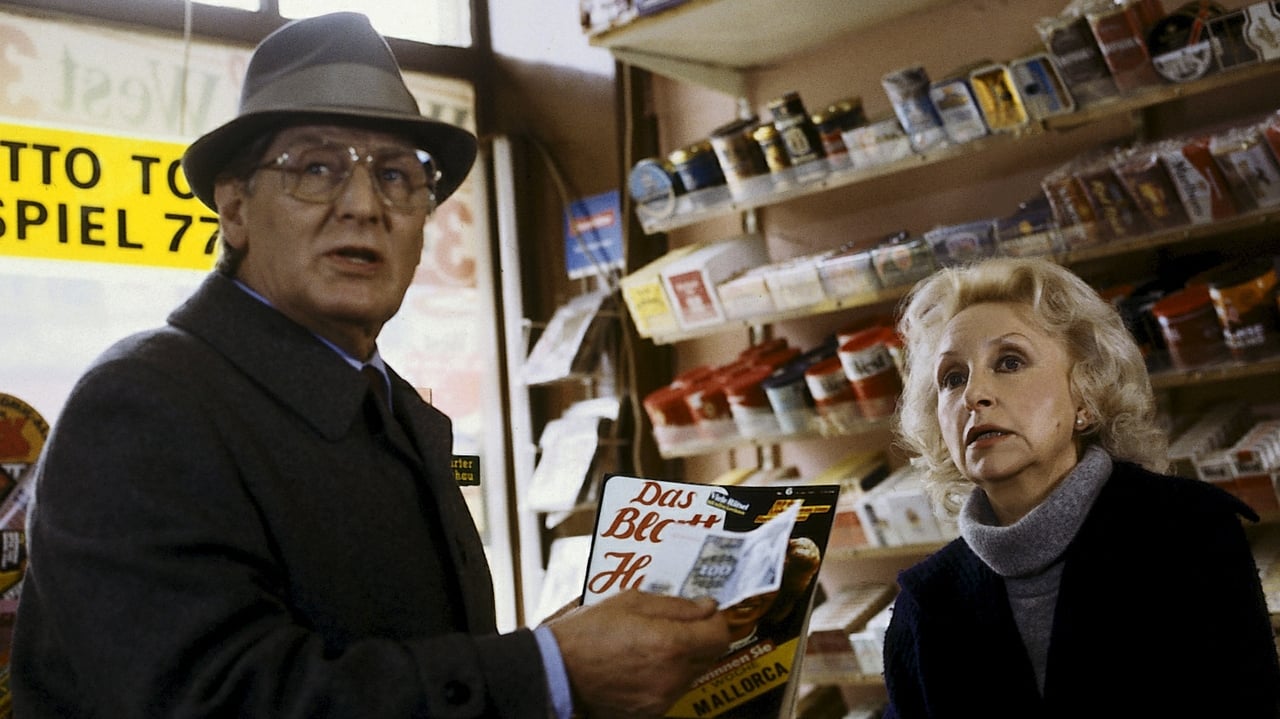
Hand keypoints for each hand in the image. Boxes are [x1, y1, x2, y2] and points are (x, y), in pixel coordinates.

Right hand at [547, 589, 730, 718]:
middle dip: (700, 637)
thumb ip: (676, 604)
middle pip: (710, 655)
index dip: (716, 619)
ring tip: (652, 644)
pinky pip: (672, 690)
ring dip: (683, 657)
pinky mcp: (651, 711)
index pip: (720, 635)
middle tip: (678, 624)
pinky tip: (642, 663)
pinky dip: (666, 676)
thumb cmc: (587, 633)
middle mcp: (671, 676)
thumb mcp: (632, 602)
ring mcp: (661, 697)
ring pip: (692, 673)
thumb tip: (706, 606)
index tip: (706, 612)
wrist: (557, 670)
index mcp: (670, 644)